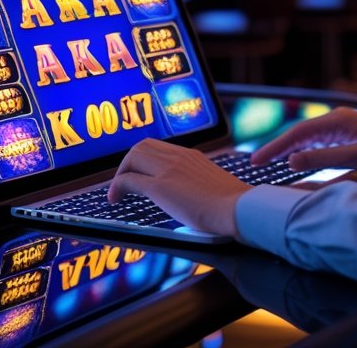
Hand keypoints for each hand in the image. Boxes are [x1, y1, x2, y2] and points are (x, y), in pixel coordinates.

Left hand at [107, 138, 250, 236]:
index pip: (159, 147)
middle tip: (124, 182)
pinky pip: (129, 180)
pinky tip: (115, 199)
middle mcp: (179, 157)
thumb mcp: (216, 187)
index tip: (140, 173)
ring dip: (120, 173)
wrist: (240, 210)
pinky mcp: (161, 187)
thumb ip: (202, 186)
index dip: (143, 158)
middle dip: (128, 163)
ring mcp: (168, 170)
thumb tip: (199, 199)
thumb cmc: (235, 207)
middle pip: (141, 147)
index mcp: (192, 156)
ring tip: (117, 192)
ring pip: (132, 158)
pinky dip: (117, 187)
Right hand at [250, 107, 356, 175]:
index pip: (297, 133)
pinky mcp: (346, 139)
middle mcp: (336, 121)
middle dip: (276, 148)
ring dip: (288, 151)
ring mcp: (341, 129)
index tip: (257, 160)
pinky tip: (295, 163)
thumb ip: (324, 158)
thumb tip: (292, 160)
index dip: (275, 147)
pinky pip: (318, 146)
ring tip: (268, 164)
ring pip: (307, 140)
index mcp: (336, 119)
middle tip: (255, 164)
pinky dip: (303, 154)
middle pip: (298, 135)